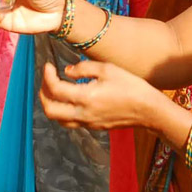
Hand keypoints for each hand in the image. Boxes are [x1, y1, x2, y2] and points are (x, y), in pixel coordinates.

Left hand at [39, 60, 161, 130]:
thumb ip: (83, 68)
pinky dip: (62, 110)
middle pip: (49, 110)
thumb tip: (67, 71)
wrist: (148, 110)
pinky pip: (69, 121)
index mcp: (86, 97)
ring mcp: (87, 123)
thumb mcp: (108, 69)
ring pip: (57, 119)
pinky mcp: (93, 127)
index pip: (55, 89)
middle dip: (42, 93)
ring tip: (54, 89)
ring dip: (50, 104)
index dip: (47, 75)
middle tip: (46, 79)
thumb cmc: (131, 86)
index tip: (48, 65)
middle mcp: (83, 113)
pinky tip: (69, 98)